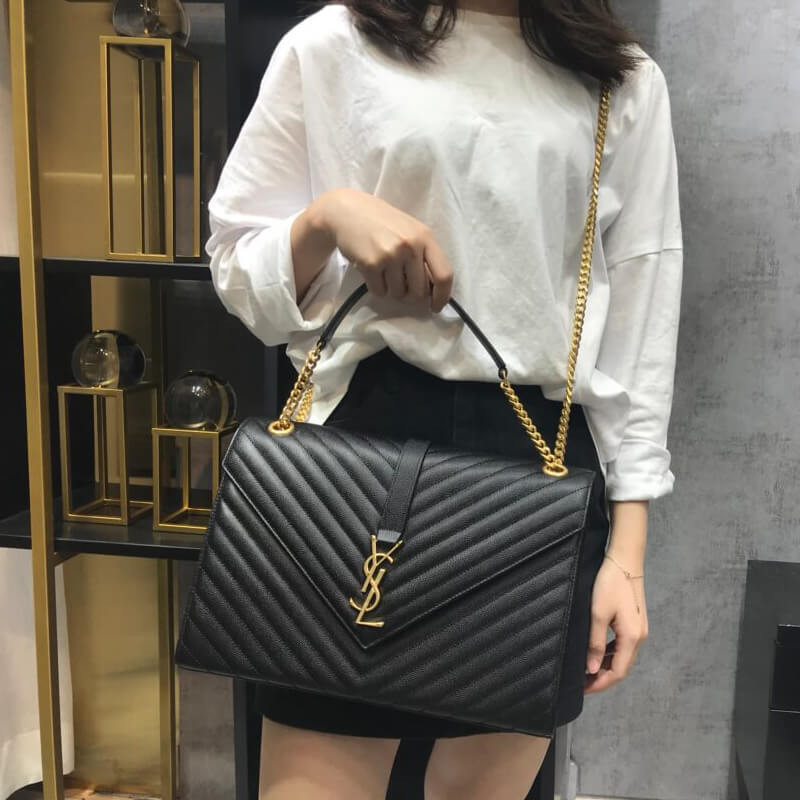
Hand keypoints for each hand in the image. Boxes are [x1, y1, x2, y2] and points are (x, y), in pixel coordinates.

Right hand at [318, 188, 453, 312]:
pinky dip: (377, 287)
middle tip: (401, 284)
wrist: (349, 211)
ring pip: (399, 294)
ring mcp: (390, 255)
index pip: (444, 275)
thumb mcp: (411, 232)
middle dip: (411, 295)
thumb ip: (425, 256)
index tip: (435, 307)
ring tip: (384, 271)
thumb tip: (434, 290)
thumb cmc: (384, 224)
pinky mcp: (371, 264)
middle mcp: (410, 246)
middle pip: (420, 292)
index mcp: (426, 237)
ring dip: (392, 290)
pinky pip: (380, 292)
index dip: (442, 297)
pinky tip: (372, 271)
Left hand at [583, 556, 648, 693]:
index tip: (583, 689)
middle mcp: (639, 637)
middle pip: (621, 667)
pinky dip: (610, 654)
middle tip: (581, 683)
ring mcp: (639, 630)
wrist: (625, 561)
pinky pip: (623, 646)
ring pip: (622, 657)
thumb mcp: (598, 614)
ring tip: (586, 671)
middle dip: (602, 678)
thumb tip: (591, 669)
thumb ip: (594, 643)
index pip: (617, 672)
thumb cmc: (610, 584)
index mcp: (632, 637)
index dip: (600, 683)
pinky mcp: (635, 622)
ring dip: (606, 667)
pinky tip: (596, 654)